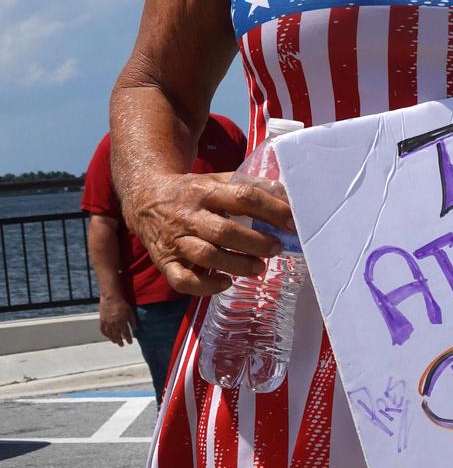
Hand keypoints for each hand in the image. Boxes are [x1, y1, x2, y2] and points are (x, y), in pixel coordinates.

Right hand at [99, 292, 136, 346]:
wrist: (110, 298)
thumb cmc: (121, 304)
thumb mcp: (130, 312)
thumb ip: (132, 321)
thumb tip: (136, 329)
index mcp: (122, 322)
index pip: (126, 333)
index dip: (128, 339)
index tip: (130, 342)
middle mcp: (114, 324)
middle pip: (117, 335)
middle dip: (120, 341)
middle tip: (122, 345)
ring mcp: (107, 322)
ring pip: (109, 334)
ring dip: (112, 339)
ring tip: (115, 342)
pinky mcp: (102, 320)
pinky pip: (103, 330)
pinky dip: (105, 334)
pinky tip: (107, 336)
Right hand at [124, 171, 293, 295]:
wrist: (144, 198)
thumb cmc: (193, 192)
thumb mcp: (217, 180)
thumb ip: (249, 186)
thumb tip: (287, 194)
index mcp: (205, 190)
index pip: (243, 197)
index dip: (271, 210)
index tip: (292, 223)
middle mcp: (189, 215)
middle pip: (225, 230)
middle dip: (256, 242)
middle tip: (276, 248)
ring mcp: (175, 240)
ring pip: (206, 256)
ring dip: (237, 264)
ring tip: (259, 267)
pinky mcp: (164, 261)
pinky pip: (182, 280)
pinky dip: (205, 286)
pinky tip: (225, 282)